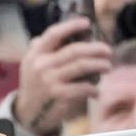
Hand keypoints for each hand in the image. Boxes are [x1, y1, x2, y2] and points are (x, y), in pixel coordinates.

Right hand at [11, 18, 112, 135]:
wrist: (28, 113)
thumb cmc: (35, 85)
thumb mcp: (32, 64)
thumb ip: (43, 49)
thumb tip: (66, 33)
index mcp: (35, 54)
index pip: (53, 34)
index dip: (71, 26)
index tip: (87, 23)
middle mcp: (41, 65)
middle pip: (75, 50)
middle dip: (96, 49)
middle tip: (108, 51)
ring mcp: (50, 80)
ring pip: (83, 66)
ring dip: (100, 65)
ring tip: (107, 66)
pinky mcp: (59, 95)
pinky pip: (84, 87)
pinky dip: (94, 89)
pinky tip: (97, 91)